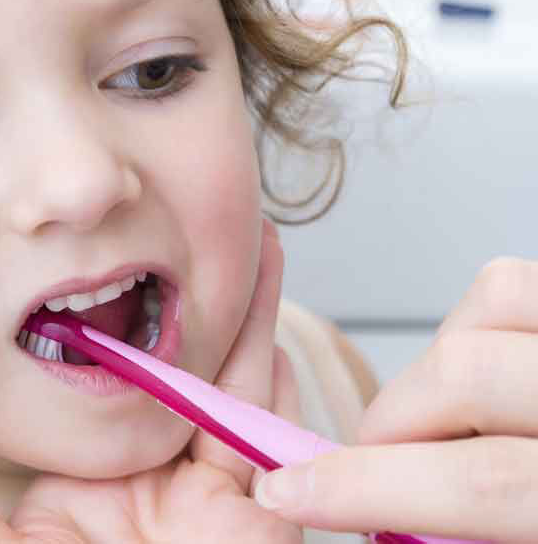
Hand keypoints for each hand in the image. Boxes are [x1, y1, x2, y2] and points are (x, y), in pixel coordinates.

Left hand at [0, 219, 301, 542]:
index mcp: (92, 482)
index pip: (109, 387)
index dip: (116, 325)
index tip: (114, 262)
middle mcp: (153, 476)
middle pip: (181, 371)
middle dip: (196, 301)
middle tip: (199, 225)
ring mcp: (208, 491)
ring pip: (231, 384)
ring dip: (246, 313)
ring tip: (252, 243)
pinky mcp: (257, 512)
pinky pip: (268, 431)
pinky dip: (273, 370)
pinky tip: (267, 306)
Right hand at [254, 257, 537, 542]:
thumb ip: (460, 532)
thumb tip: (380, 522)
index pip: (481, 481)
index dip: (366, 487)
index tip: (290, 492)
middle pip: (466, 374)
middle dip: (391, 423)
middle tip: (380, 462)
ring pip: (487, 306)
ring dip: (434, 366)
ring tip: (436, 416)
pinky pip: (512, 285)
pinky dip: (473, 323)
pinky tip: (479, 371)